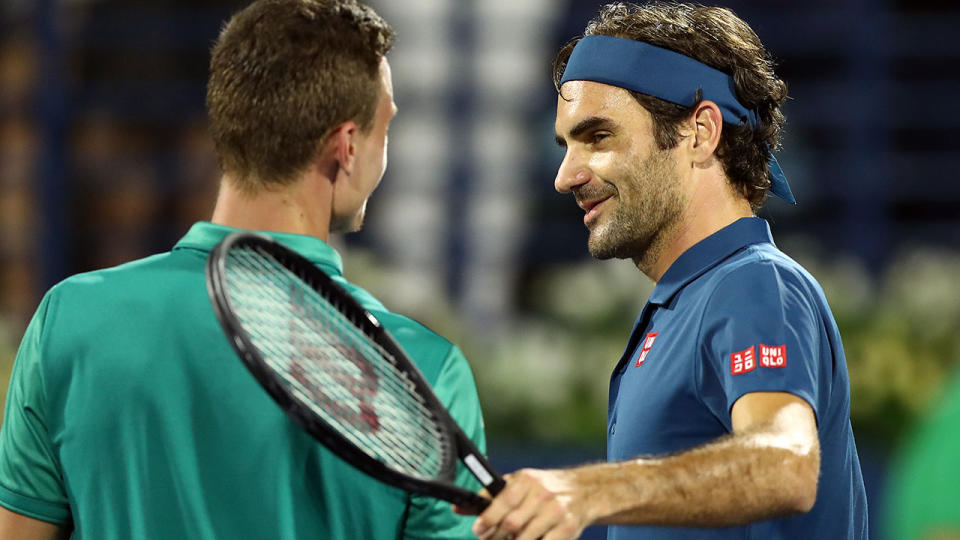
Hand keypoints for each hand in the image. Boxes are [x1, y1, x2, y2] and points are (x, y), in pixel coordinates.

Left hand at [467, 468, 589, 539]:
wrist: (584, 491)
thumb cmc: (544, 488)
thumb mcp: (519, 484)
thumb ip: (490, 496)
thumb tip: (458, 508)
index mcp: (526, 480)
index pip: (503, 499)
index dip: (488, 518)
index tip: (478, 530)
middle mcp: (542, 494)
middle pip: (512, 523)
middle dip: (498, 537)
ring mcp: (556, 511)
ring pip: (526, 538)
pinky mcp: (568, 528)